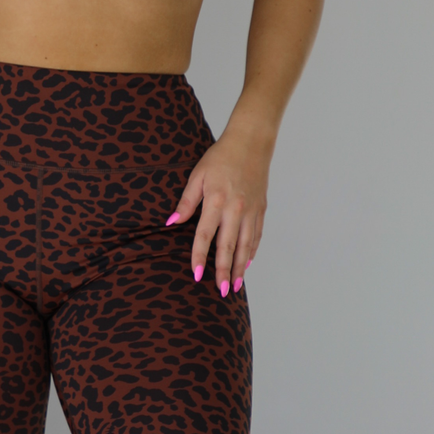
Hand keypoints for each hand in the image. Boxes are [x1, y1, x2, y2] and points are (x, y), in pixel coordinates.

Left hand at [165, 128, 270, 297]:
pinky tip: (246, 263)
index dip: (199, 256)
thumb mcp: (198, 175)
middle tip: (221, 291)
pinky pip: (256, 235)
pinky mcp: (261, 208)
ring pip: (246, 245)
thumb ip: (187, 201)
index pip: (205, 235)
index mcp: (217, 201)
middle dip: (224, 271)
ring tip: (235, 285)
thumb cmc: (221, 157)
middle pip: (228, 246)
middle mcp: (236, 209)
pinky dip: (252, 251)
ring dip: (240, 267)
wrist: (251, 142)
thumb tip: (172, 222)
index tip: (196, 274)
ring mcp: (251, 210)